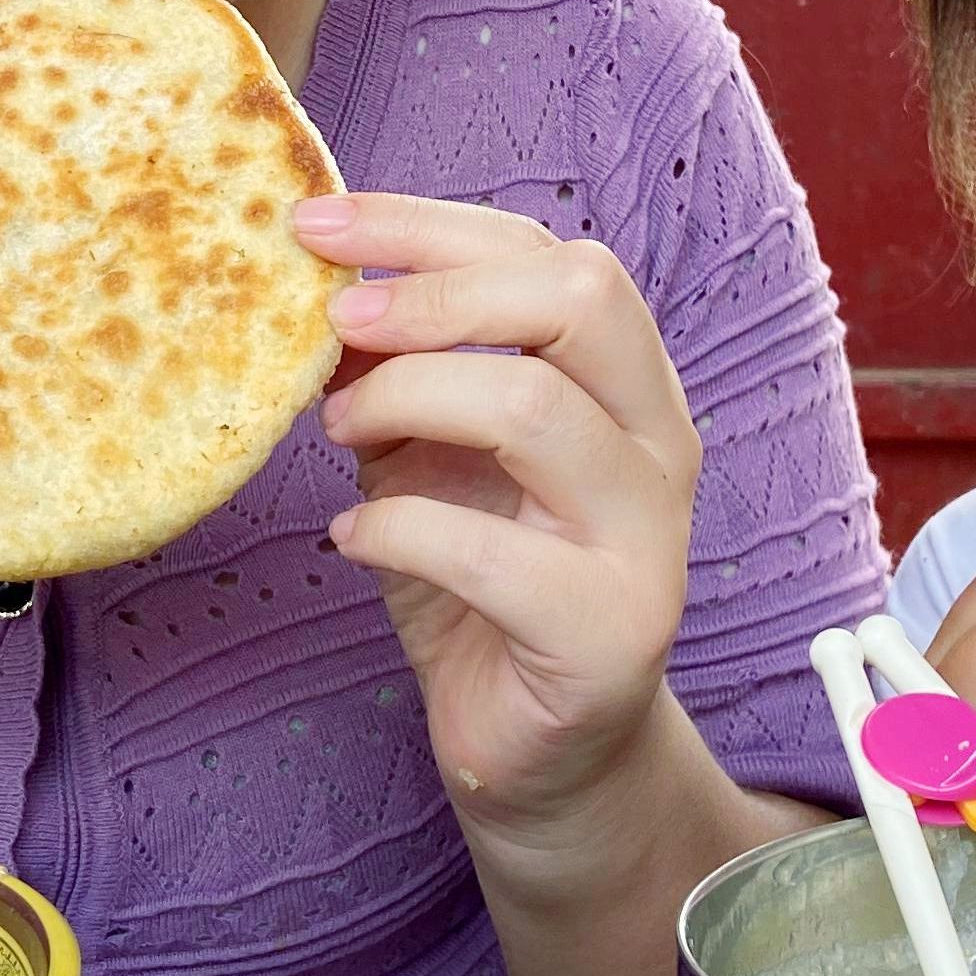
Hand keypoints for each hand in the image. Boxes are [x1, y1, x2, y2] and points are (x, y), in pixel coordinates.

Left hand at [292, 194, 703, 838]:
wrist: (535, 749)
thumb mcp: (430, 450)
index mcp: (627, 378)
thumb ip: (401, 369)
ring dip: (405, 400)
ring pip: (535, 407)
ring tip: (336, 431)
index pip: (549, 251)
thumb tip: (317, 281)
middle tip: (333, 322)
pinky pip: (491, 552)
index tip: (314, 225)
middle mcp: (660, 440)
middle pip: (580, 295)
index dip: (426, 226)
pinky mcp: (611, 631)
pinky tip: (352, 537)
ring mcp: (649, 537)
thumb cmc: (479, 578)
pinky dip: (395, 527)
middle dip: (434, 293)